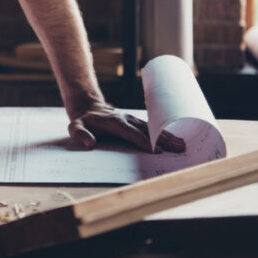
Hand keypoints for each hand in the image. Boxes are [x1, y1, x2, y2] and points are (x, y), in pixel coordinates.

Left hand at [68, 104, 185, 153]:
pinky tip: (177, 140)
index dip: (143, 141)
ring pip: (153, 128)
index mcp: (114, 122)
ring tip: (183, 145)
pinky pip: (152, 128)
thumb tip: (90, 145)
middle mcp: (126, 120)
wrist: (88, 107)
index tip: (156, 150)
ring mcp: (132, 120)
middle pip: (147, 130)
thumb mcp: (74, 127)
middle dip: (163, 139)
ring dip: (168, 136)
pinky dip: (165, 134)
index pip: (130, 133)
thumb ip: (80, 135)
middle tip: (179, 148)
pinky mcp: (136, 122)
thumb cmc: (82, 121)